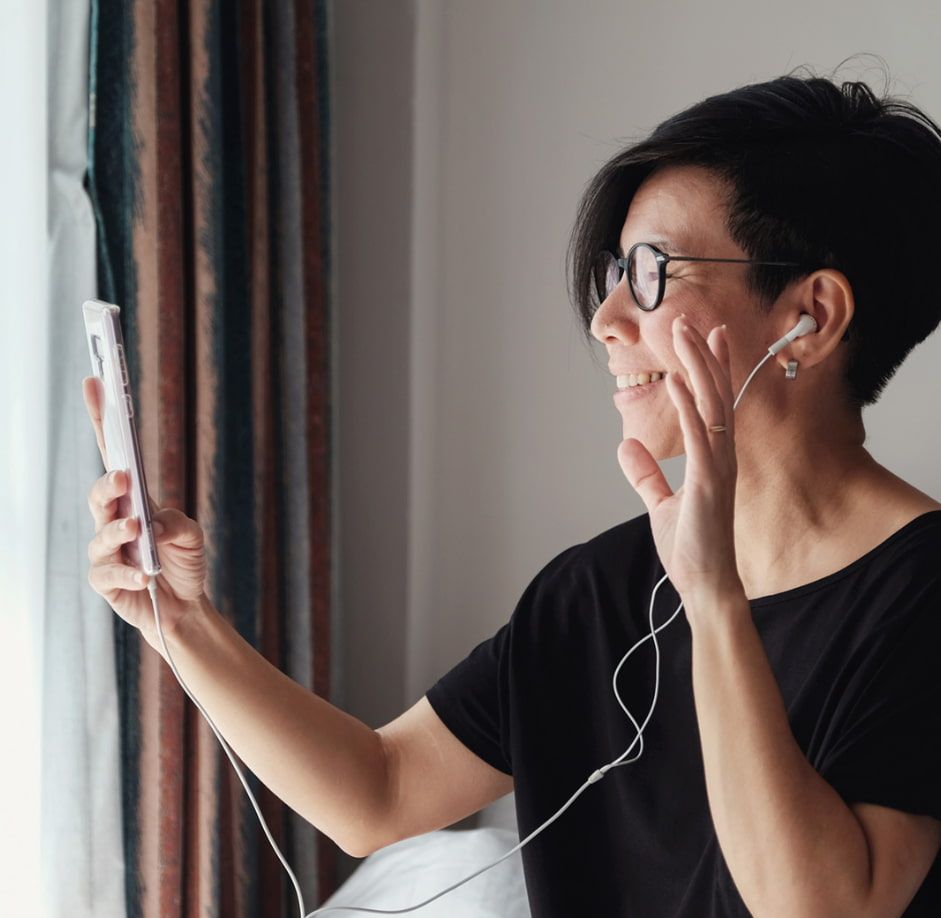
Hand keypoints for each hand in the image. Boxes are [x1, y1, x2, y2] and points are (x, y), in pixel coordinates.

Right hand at [82, 376, 207, 653]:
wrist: (184, 606)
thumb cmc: (183, 563)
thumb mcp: (191, 536)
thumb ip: (176, 523)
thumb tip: (152, 521)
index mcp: (135, 499)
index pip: (115, 456)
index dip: (102, 420)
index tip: (96, 383)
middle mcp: (114, 520)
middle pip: (100, 494)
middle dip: (109, 483)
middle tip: (125, 478)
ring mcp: (107, 552)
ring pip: (101, 535)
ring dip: (119, 530)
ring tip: (137, 529)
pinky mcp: (107, 582)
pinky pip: (108, 575)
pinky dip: (127, 575)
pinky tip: (143, 576)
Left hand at [616, 316, 742, 606]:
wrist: (705, 585)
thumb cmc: (691, 546)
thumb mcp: (660, 504)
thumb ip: (646, 475)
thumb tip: (626, 446)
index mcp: (712, 458)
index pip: (714, 403)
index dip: (711, 368)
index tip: (706, 335)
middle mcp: (721, 456)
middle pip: (715, 394)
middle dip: (703, 355)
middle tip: (690, 320)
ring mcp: (718, 468)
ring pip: (713, 406)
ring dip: (698, 367)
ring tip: (684, 333)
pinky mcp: (709, 483)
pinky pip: (702, 436)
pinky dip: (692, 407)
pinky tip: (680, 380)